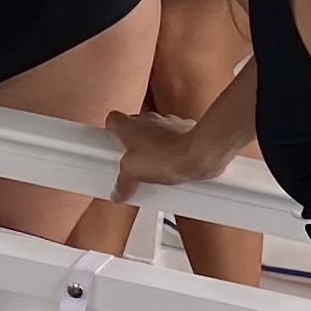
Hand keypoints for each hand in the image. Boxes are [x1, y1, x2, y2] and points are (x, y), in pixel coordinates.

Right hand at [109, 103, 241, 195]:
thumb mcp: (133, 174)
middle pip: (136, 126)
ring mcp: (169, 122)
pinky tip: (175, 166)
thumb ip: (123, 182)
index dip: (112, 132)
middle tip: (135, 163)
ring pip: (157, 131)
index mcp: (130, 125)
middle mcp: (148, 118)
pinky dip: (174, 148)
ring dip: (156, 145)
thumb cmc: (165, 157)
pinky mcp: (186, 129)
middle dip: (135, 143)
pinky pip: (176, 137)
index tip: (113, 146)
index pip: (113, 119)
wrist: (199, 153)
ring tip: (158, 168)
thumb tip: (119, 191)